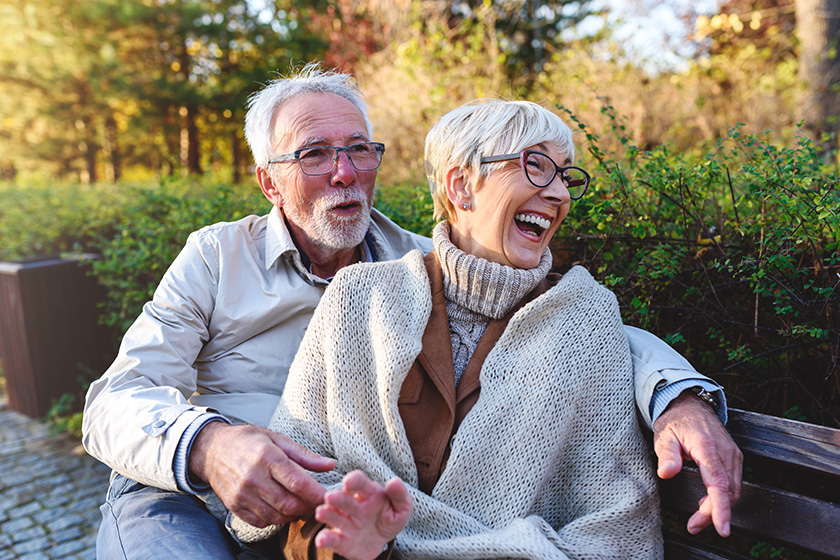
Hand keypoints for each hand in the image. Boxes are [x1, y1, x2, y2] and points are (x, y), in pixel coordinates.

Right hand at [188, 421, 335, 527]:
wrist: (211, 450)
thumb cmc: (248, 441)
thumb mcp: (277, 439)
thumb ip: (305, 455)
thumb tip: (331, 464)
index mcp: (267, 457)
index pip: (298, 482)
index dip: (317, 493)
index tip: (329, 497)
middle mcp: (253, 477)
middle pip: (289, 503)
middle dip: (307, 506)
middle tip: (316, 503)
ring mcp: (242, 494)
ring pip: (276, 516)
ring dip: (293, 515)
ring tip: (300, 505)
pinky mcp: (235, 506)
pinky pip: (261, 522)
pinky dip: (276, 519)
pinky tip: (281, 509)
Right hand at [314, 470, 412, 559]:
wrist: (382, 541)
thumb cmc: (390, 517)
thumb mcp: (401, 508)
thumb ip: (399, 495)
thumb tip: (394, 481)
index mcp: (368, 493)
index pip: (360, 482)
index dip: (354, 480)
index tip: (349, 481)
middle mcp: (353, 505)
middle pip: (343, 499)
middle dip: (337, 497)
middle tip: (331, 497)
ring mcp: (345, 522)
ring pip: (334, 516)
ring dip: (327, 514)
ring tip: (321, 513)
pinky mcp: (341, 541)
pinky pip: (332, 539)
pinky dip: (325, 539)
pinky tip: (321, 540)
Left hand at [653, 391, 742, 536]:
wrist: (690, 404)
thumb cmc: (675, 421)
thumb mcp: (664, 435)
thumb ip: (667, 455)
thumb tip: (666, 473)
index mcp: (707, 447)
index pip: (718, 483)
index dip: (720, 509)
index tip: (722, 528)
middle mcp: (725, 452)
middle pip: (727, 492)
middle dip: (712, 514)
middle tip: (693, 525)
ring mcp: (733, 455)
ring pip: (733, 491)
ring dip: (718, 508)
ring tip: (697, 520)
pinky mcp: (734, 458)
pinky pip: (734, 484)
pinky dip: (723, 498)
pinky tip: (708, 504)